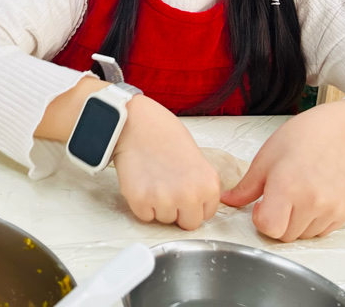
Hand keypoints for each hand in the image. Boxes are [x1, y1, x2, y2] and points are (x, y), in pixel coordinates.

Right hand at [112, 96, 221, 230]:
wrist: (135, 121)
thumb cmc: (163, 132)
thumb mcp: (196, 159)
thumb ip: (199, 184)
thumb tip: (196, 203)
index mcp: (209, 185)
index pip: (206, 215)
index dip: (192, 203)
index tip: (182, 190)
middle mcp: (190, 196)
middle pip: (187, 224)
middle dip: (177, 210)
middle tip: (166, 188)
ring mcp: (164, 200)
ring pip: (164, 219)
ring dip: (157, 205)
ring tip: (152, 179)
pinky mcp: (140, 200)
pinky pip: (144, 215)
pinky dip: (140, 203)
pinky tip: (141, 182)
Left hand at [221, 108, 344, 241]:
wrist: (335, 135)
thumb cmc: (298, 141)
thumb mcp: (264, 161)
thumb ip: (245, 188)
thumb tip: (227, 201)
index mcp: (287, 187)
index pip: (270, 228)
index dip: (260, 219)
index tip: (261, 205)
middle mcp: (312, 202)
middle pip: (285, 235)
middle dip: (277, 222)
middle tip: (278, 199)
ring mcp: (332, 209)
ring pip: (304, 236)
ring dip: (295, 224)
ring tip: (297, 196)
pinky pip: (323, 232)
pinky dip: (313, 222)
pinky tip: (311, 199)